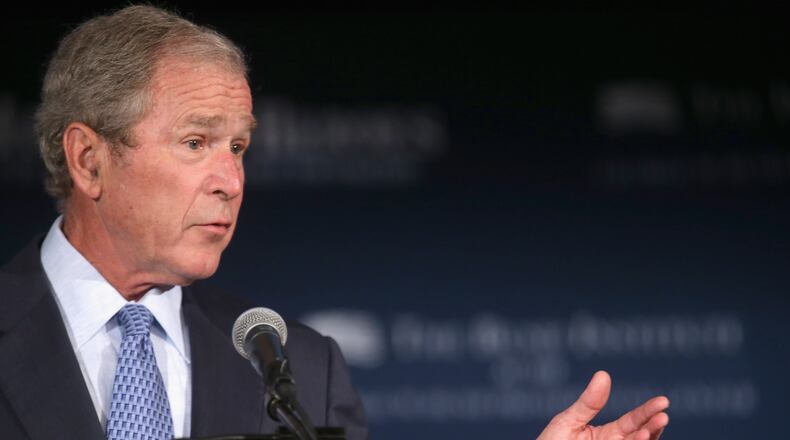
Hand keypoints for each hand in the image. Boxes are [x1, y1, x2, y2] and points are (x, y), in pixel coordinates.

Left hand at [537, 371, 668, 439]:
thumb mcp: (568, 421)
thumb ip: (588, 403)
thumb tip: (603, 374)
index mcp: (609, 434)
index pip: (633, 421)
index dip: (648, 411)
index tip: (663, 402)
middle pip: (642, 436)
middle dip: (654, 426)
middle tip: (662, 415)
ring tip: (648, 430)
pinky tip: (637, 439)